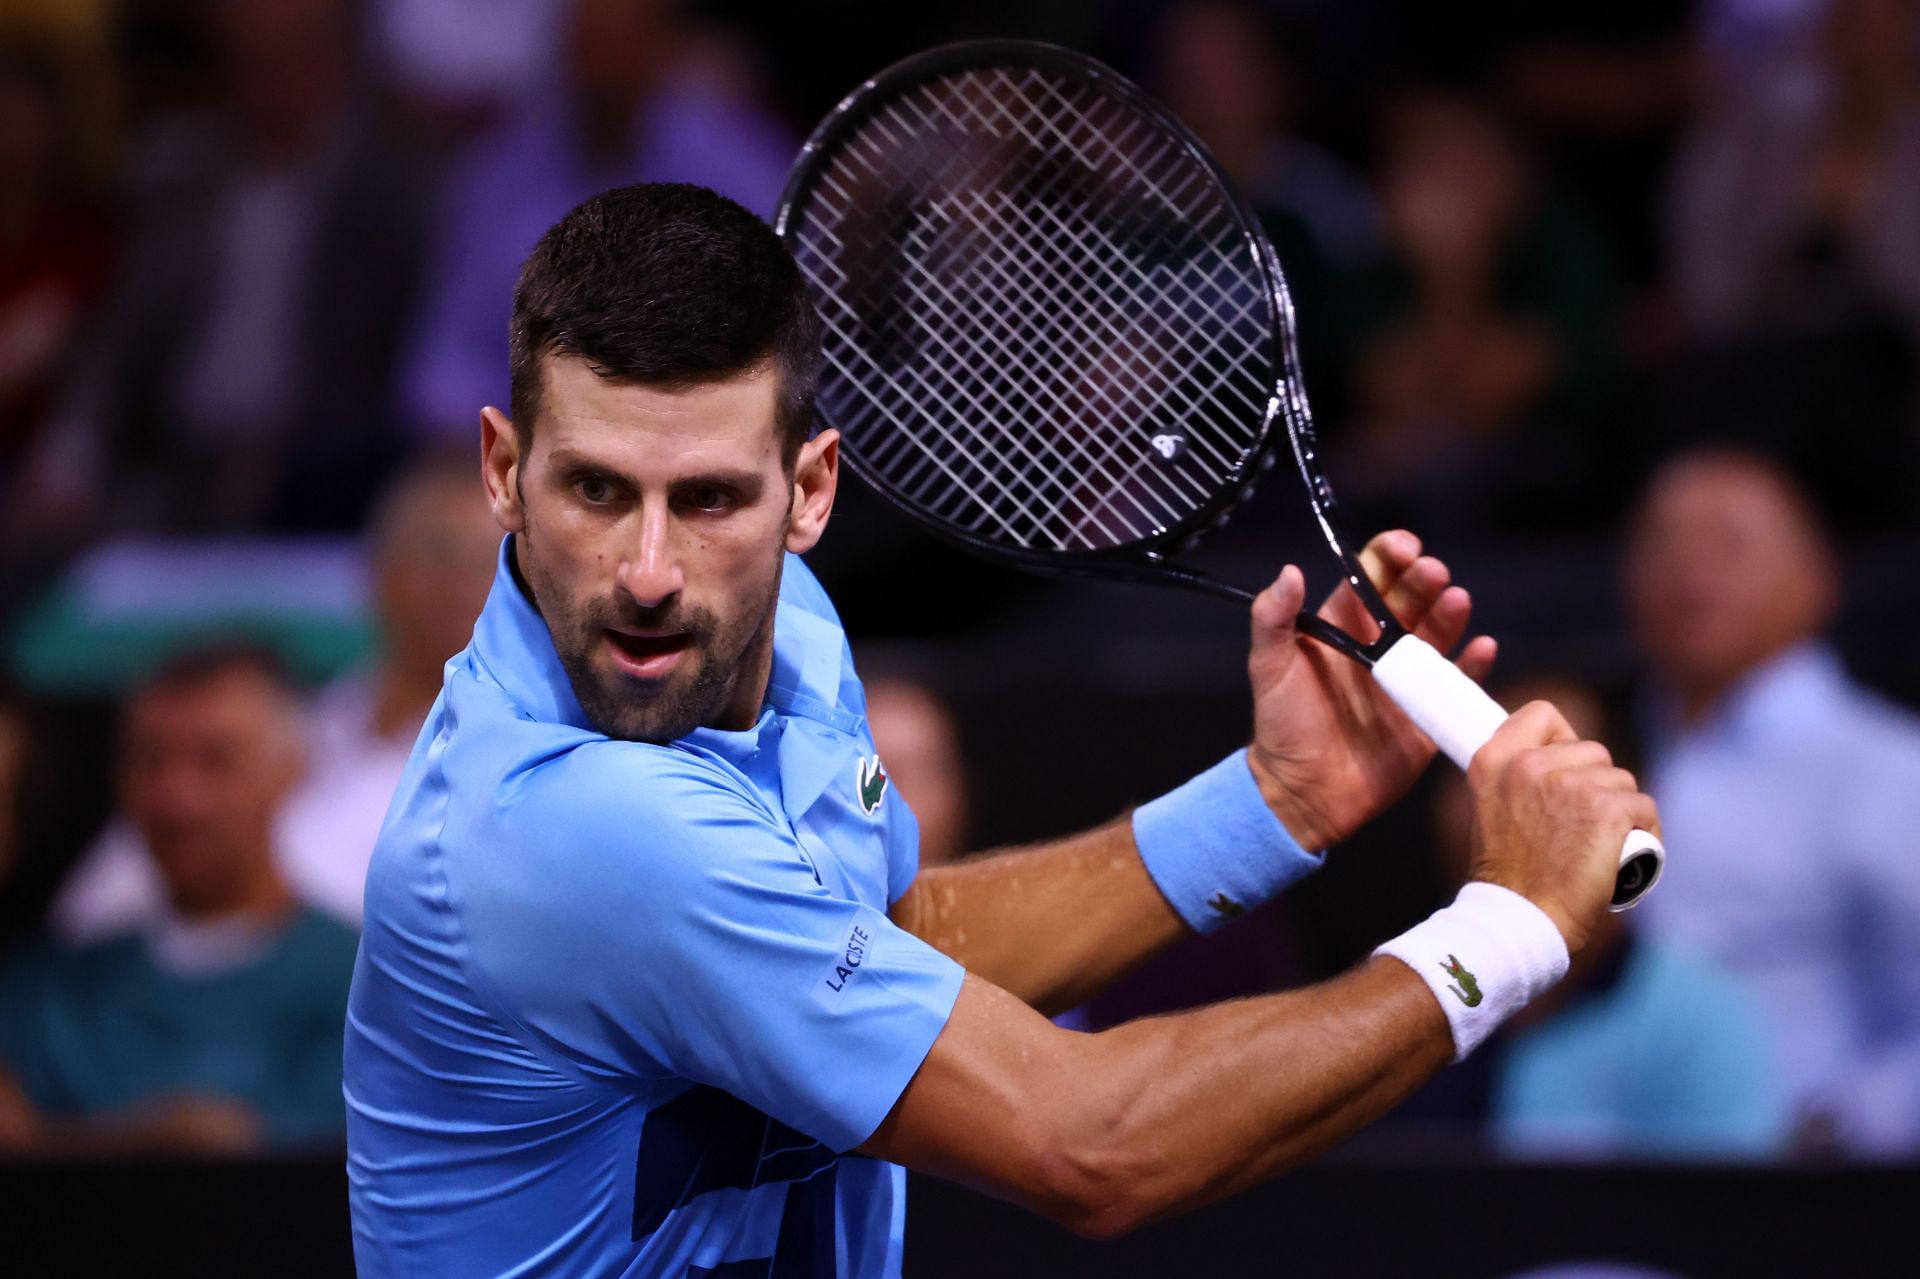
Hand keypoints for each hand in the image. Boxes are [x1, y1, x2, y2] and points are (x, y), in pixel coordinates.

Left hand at [1245, 530, 1495, 849]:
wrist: (1302, 793)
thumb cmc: (1281, 726)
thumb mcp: (1268, 667)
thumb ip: (1273, 619)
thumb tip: (1287, 572)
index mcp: (1343, 627)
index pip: (1371, 579)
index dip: (1389, 557)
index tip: (1405, 547)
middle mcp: (1379, 648)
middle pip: (1411, 601)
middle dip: (1424, 581)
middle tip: (1433, 573)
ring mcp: (1407, 680)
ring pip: (1438, 635)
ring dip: (1450, 614)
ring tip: (1457, 599)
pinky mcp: (1428, 715)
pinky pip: (1458, 683)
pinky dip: (1474, 664)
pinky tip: (1483, 646)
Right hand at [1465, 701, 1660, 953]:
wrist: (1521, 919)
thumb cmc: (1510, 876)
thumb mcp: (1492, 809)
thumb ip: (1515, 778)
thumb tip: (1556, 757)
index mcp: (1494, 759)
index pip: (1541, 714)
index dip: (1561, 739)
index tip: (1564, 771)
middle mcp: (1529, 763)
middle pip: (1592, 750)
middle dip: (1596, 784)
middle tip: (1581, 826)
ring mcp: (1570, 783)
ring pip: (1621, 780)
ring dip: (1620, 809)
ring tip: (1601, 845)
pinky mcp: (1607, 808)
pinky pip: (1644, 806)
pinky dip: (1645, 831)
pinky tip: (1625, 855)